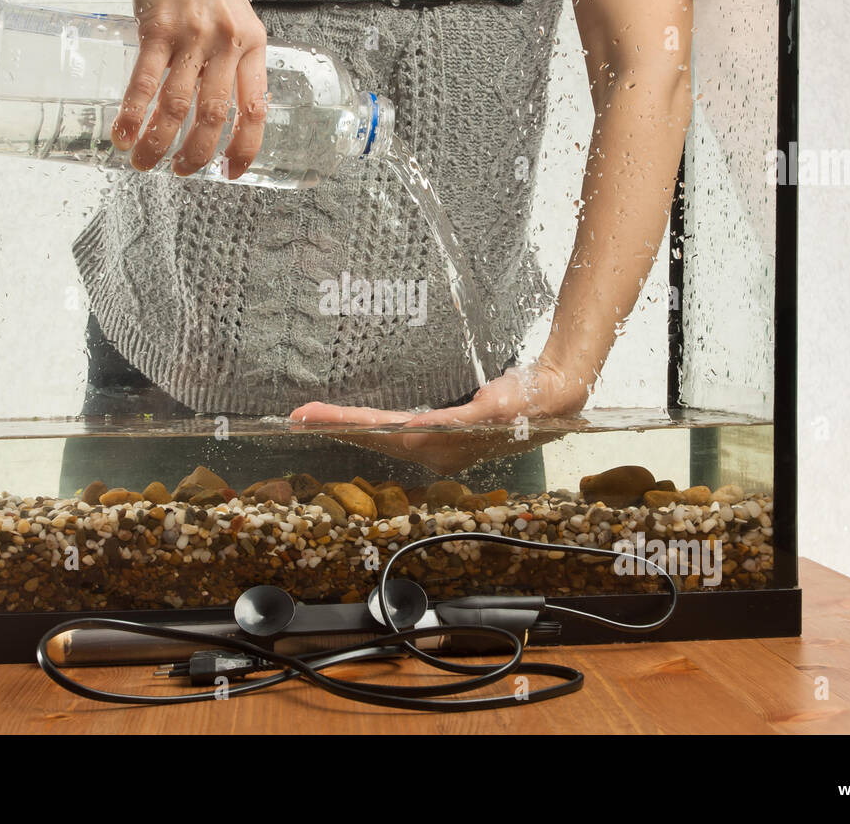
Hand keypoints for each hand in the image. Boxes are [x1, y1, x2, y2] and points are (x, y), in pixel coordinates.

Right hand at [112, 0, 267, 178]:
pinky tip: (123, 135)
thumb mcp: (235, 18)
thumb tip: (228, 115)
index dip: (245, 148)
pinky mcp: (157, 28)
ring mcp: (192, 35)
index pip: (255, 108)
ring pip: (175, 107)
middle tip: (179, 172)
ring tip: (143, 162)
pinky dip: (132, 115)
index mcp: (253, 44)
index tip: (230, 174)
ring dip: (157, 142)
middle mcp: (226, 42)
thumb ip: (235, 61)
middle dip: (194, 154)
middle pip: (212, 116)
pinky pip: (144, 83)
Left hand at [287, 361, 588, 473]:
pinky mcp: (441, 432)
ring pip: (381, 435)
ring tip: (309, 417)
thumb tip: (434, 429)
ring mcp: (437, 444)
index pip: (385, 433)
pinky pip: (396, 431)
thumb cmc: (530, 401)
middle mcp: (435, 449)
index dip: (349, 424)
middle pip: (375, 437)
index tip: (314, 418)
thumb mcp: (503, 407)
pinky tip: (348, 422)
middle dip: (334, 426)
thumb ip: (474, 417)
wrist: (554, 400)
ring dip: (345, 426)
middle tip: (295, 416)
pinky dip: (370, 426)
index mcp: (443, 443)